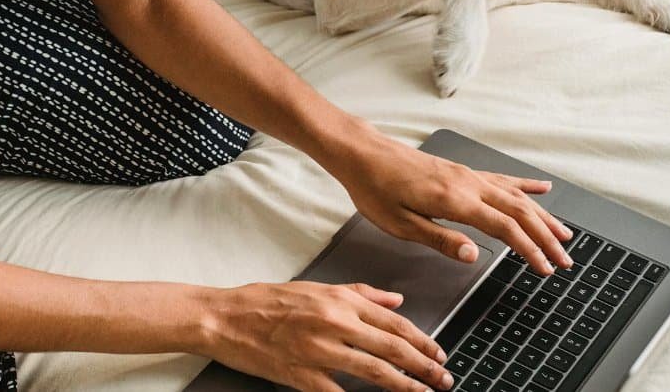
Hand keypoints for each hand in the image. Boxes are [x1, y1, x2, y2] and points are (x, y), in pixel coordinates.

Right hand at [199, 281, 452, 391]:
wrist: (225, 316)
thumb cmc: (267, 301)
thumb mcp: (318, 287)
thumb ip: (362, 293)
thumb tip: (396, 299)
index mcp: (341, 300)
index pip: (394, 321)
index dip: (422, 340)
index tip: (438, 353)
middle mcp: (335, 323)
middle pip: (392, 347)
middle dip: (424, 365)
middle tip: (444, 378)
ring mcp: (320, 351)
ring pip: (375, 371)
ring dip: (406, 386)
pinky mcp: (303, 375)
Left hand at [321, 124, 573, 274]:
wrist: (362, 153)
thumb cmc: (374, 188)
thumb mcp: (399, 223)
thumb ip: (440, 239)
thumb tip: (474, 255)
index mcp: (453, 200)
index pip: (504, 227)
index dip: (530, 250)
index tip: (546, 268)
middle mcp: (466, 183)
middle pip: (519, 211)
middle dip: (546, 237)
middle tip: (566, 259)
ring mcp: (466, 174)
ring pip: (515, 195)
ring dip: (543, 215)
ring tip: (564, 233)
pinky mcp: (460, 171)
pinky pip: (501, 179)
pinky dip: (525, 185)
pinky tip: (542, 187)